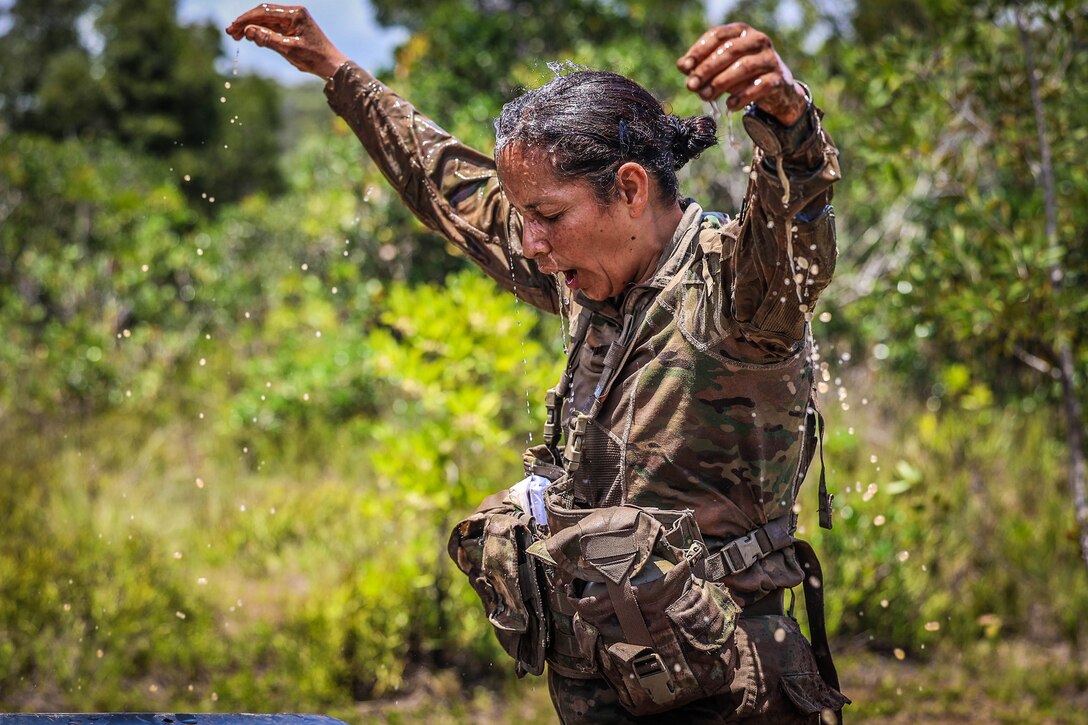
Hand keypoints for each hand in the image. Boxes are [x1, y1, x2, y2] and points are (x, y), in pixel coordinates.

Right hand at [226, 4, 347, 79]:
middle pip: (264, 13)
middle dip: (247, 22)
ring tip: (238, 36)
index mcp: (295, 14)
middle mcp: (294, 13)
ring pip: (267, 20)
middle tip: (231, 33)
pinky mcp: (293, 28)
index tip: (233, 28)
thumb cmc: (314, 58)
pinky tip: (252, 37)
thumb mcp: (289, 50)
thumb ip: (268, 39)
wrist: (332, 66)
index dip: (246, 20)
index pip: (264, 12)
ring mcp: (294, 20)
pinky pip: (273, 27)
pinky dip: (262, 32)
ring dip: (252, 27)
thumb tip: (248, 31)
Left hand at [676, 24, 807, 125]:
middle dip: (707, 69)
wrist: (775, 89)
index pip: (717, 35)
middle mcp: (758, 40)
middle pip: (730, 50)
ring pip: (744, 67)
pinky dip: (743, 96)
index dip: (699, 51)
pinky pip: (760, 86)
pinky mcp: (778, 78)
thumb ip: (701, 65)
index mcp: (741, 32)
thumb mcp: (720, 67)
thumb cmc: (742, 75)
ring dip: (721, 83)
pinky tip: (729, 105)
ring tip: (706, 96)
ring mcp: (770, 59)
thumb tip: (681, 66)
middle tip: (692, 86)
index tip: (685, 68)